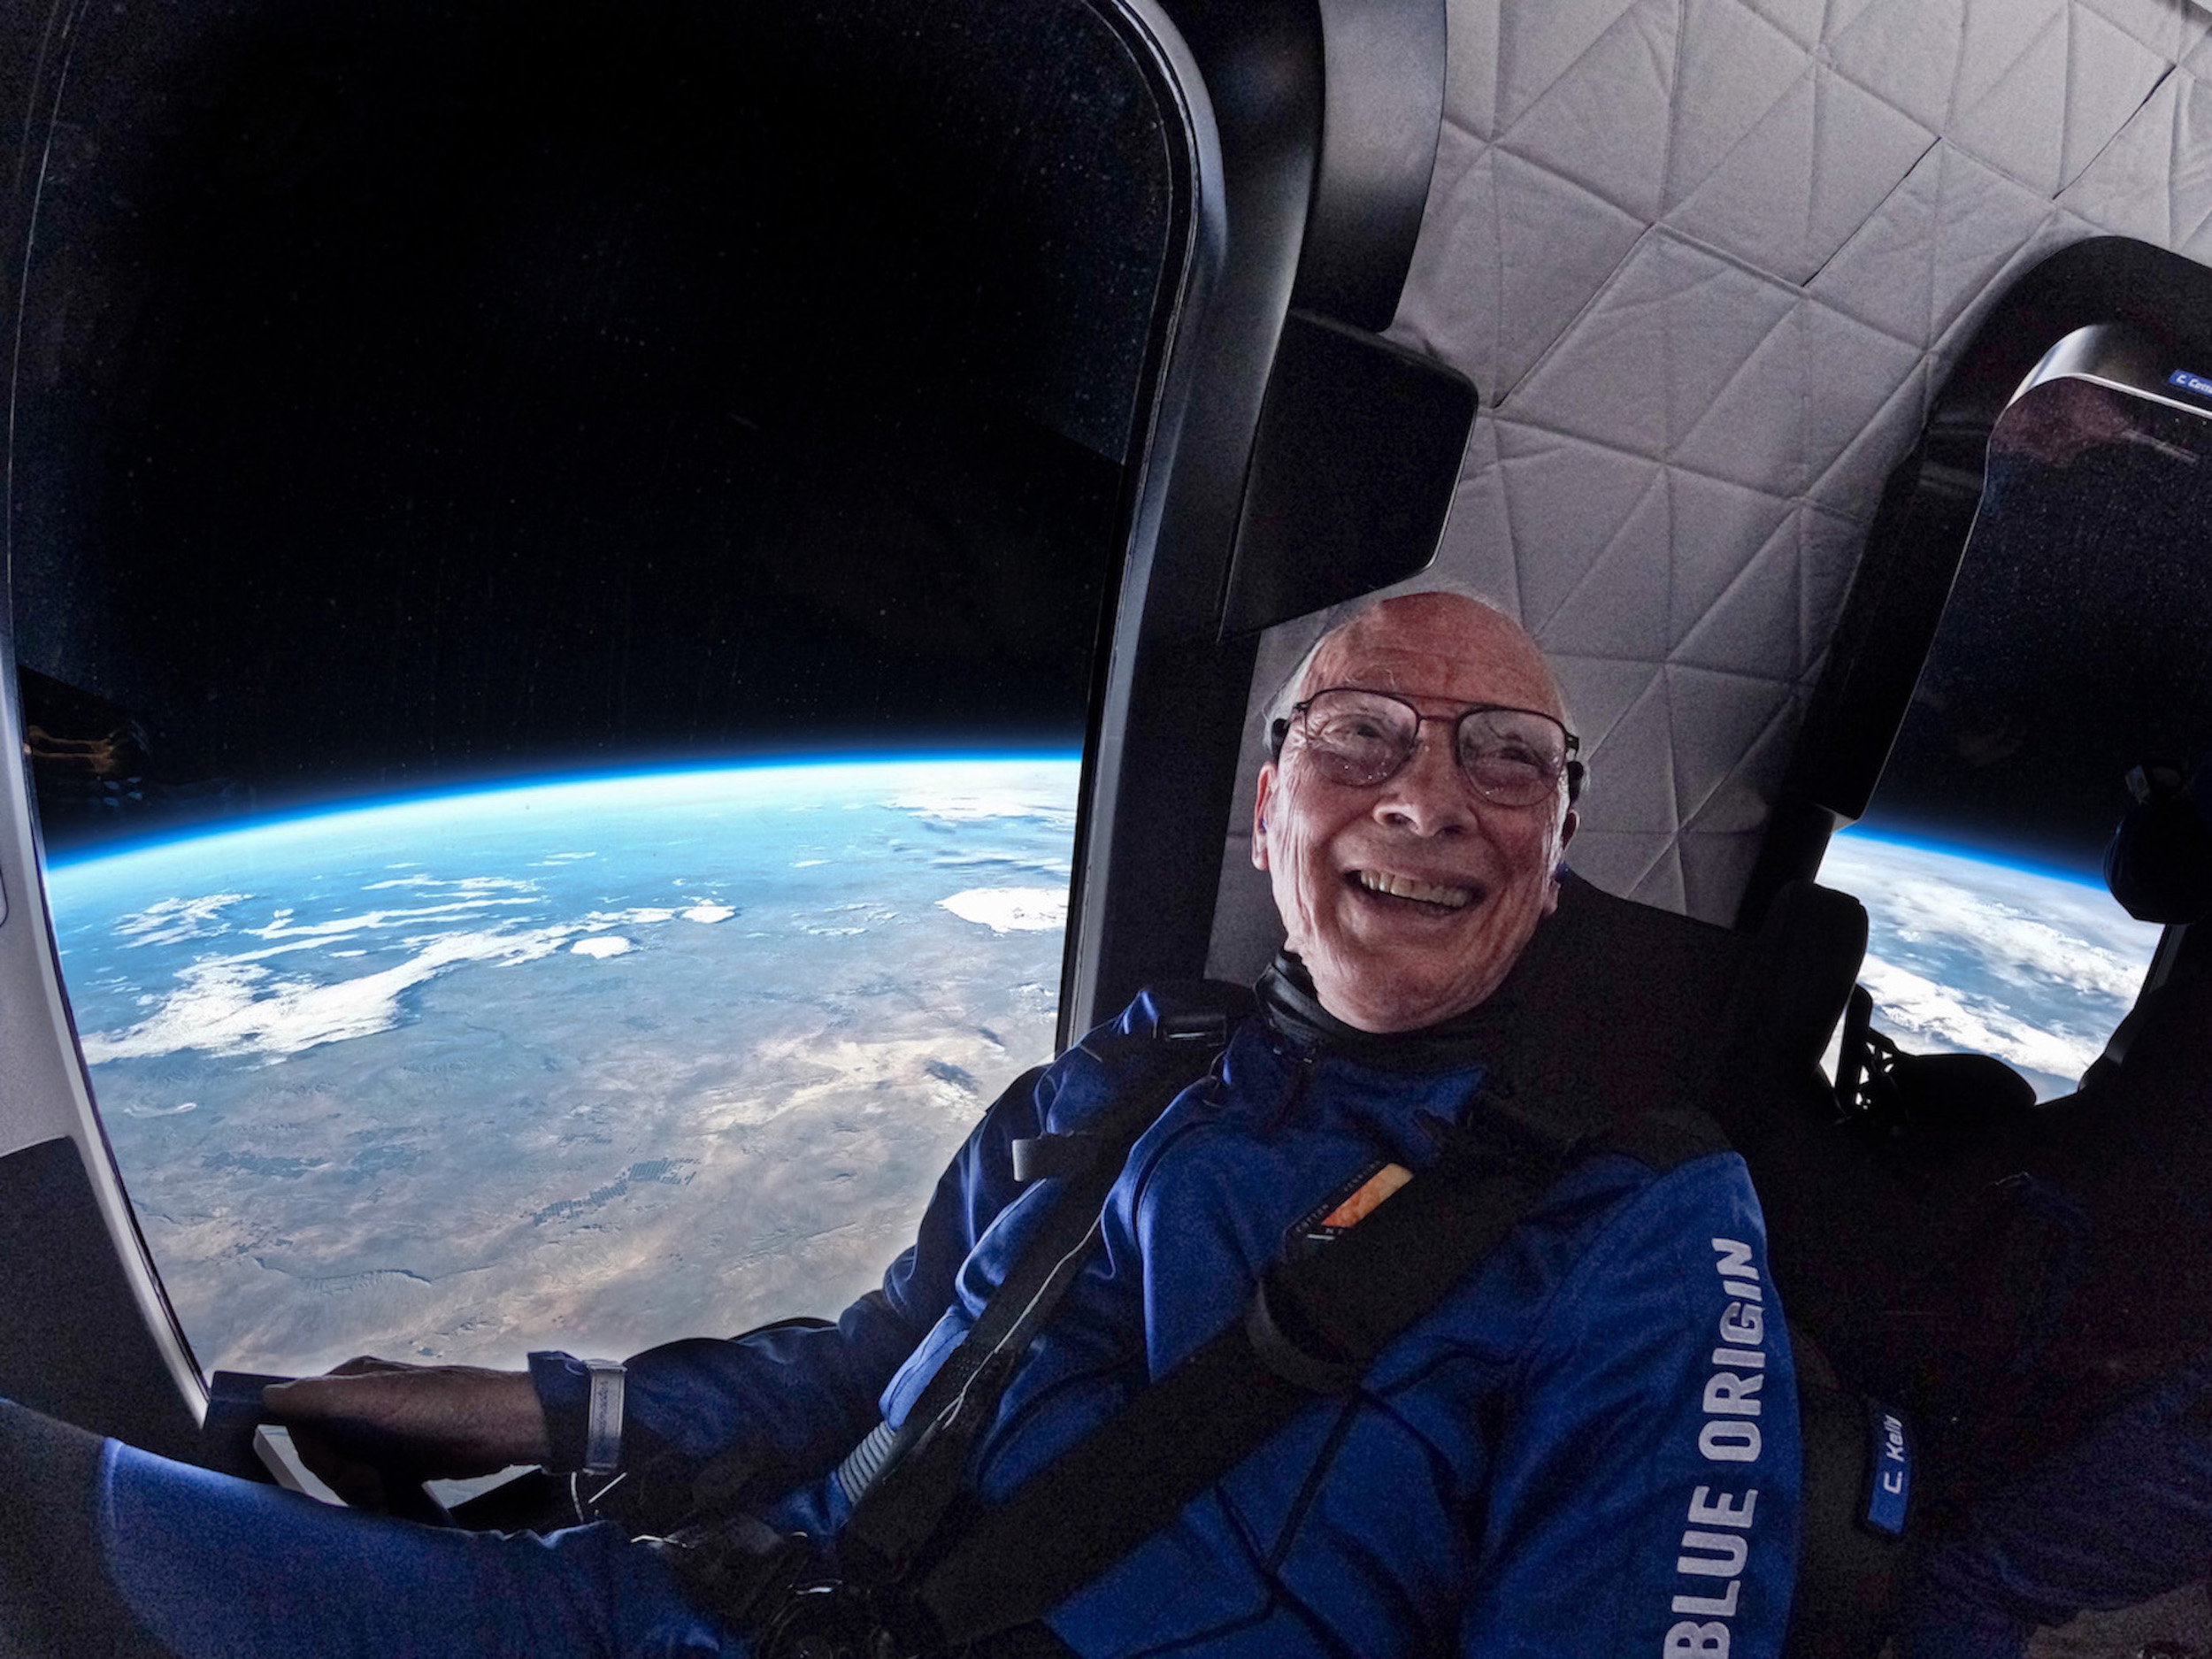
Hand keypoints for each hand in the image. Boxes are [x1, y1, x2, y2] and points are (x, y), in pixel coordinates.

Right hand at [262, 1356, 551, 1510]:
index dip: (315, 1451)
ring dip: (358, 1488)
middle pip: (322, 1448)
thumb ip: (325, 1396)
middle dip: (342, 1474)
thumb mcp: (382, 1398)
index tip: (345, 1471)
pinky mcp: (402, 1456)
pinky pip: (368, 1479)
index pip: (301, 1418)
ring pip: (343, 1468)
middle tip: (373, 1486)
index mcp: (354, 1379)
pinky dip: (373, 1493)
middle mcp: (363, 1402)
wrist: (507, 1428)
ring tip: (386, 1494)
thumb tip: (268, 1394)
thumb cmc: (447, 1406)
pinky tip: (389, 1501)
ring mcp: (382, 1430)